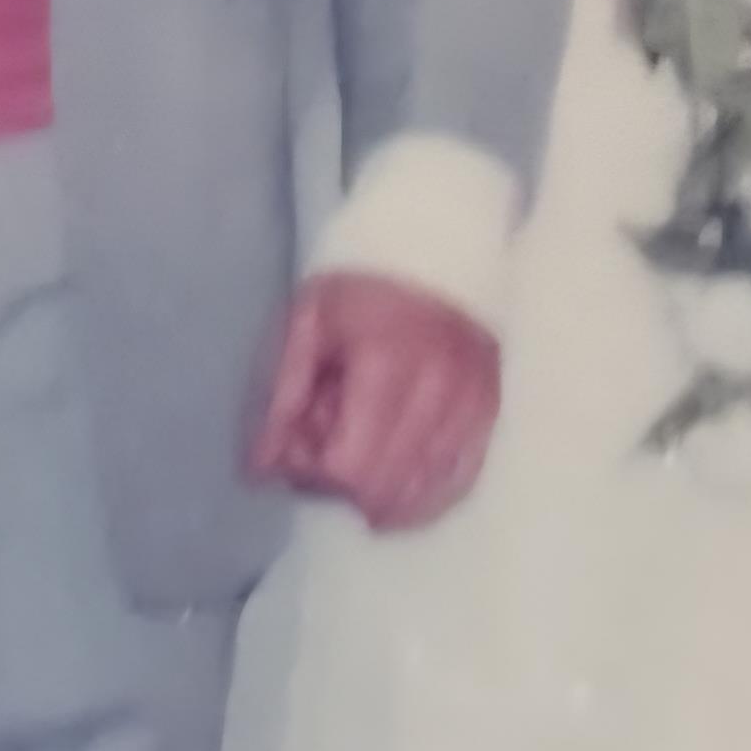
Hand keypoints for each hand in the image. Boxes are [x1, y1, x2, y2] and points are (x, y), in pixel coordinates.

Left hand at [248, 270, 500, 530]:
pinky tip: (396, 497)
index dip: (312, 470)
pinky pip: (459, 481)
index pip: (348, 466)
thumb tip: (259, 472)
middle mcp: (440, 389)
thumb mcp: (306, 325)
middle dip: (341, 485)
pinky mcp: (490, 411)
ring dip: (378, 495)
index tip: (299, 441)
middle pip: (382, 488)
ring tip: (359, 458)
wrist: (433, 251)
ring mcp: (473, 403)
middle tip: (325, 448)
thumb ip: (282, 397)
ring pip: (421, 494)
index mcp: (388, 362)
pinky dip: (423, 500)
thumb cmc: (358, 288)